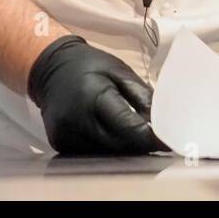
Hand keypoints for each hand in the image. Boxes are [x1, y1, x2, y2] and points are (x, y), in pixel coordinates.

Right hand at [27, 35, 165, 155]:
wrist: (50, 68)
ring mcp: (65, 135)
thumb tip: (163, 119)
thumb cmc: (89, 65)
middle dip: (141, 145)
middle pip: (118, 145)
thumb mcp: (120, 70)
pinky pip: (92, 153)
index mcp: (94, 96)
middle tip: (158, 141)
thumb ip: (141, 95)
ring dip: (126, 149)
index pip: (127, 126)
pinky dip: (109, 148)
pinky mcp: (60, 144)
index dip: (150, 137)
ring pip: (106, 153)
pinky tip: (117, 137)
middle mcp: (76, 120)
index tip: (168, 141)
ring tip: (140, 138)